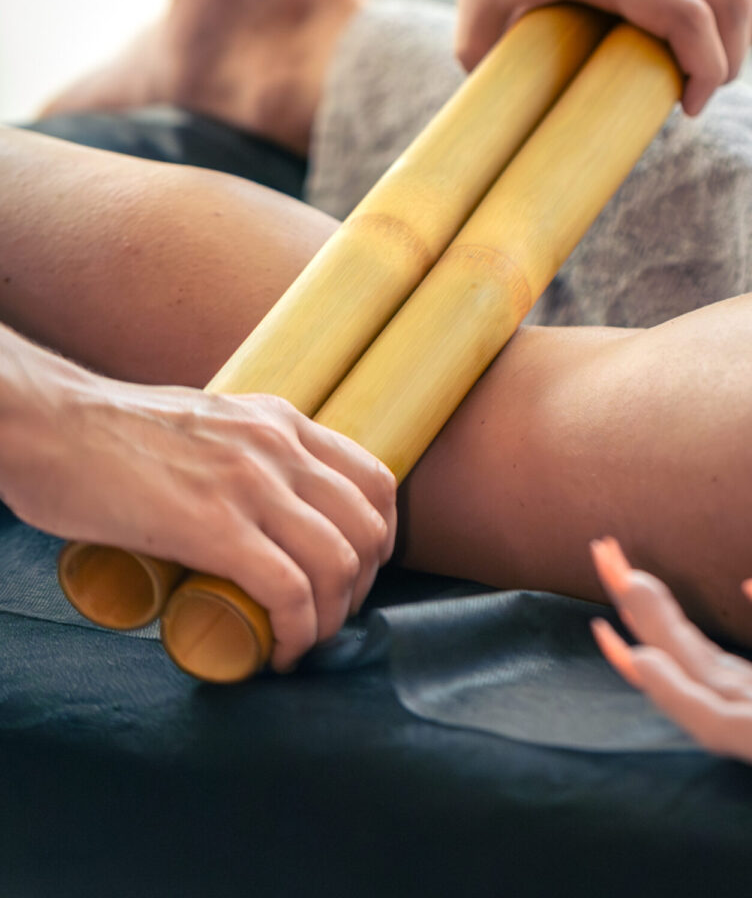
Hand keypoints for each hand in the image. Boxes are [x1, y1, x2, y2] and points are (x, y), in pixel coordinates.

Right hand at [1, 348, 395, 670]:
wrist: (51, 427)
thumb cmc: (110, 434)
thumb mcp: (205, 422)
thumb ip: (236, 448)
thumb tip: (252, 498)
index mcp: (278, 420)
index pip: (372, 480)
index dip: (378, 541)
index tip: (351, 578)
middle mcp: (277, 446)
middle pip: (366, 528)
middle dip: (359, 589)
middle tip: (323, 620)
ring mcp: (250, 484)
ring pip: (338, 563)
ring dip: (330, 620)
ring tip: (300, 643)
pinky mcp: (213, 526)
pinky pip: (289, 590)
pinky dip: (298, 633)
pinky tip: (281, 653)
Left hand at [452, 0, 751, 115]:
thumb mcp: (474, 26)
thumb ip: (491, 83)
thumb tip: (511, 139)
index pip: (688, 18)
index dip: (707, 70)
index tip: (691, 105)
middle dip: (734, 57)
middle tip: (710, 87)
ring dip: (751, 19)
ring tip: (730, 55)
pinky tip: (711, 11)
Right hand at [590, 537, 751, 790]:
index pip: (728, 668)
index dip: (677, 621)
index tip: (637, 571)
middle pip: (701, 672)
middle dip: (648, 618)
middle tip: (603, 554)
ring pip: (700, 691)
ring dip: (649, 640)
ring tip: (609, 587)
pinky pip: (722, 723)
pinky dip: (673, 691)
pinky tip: (638, 654)